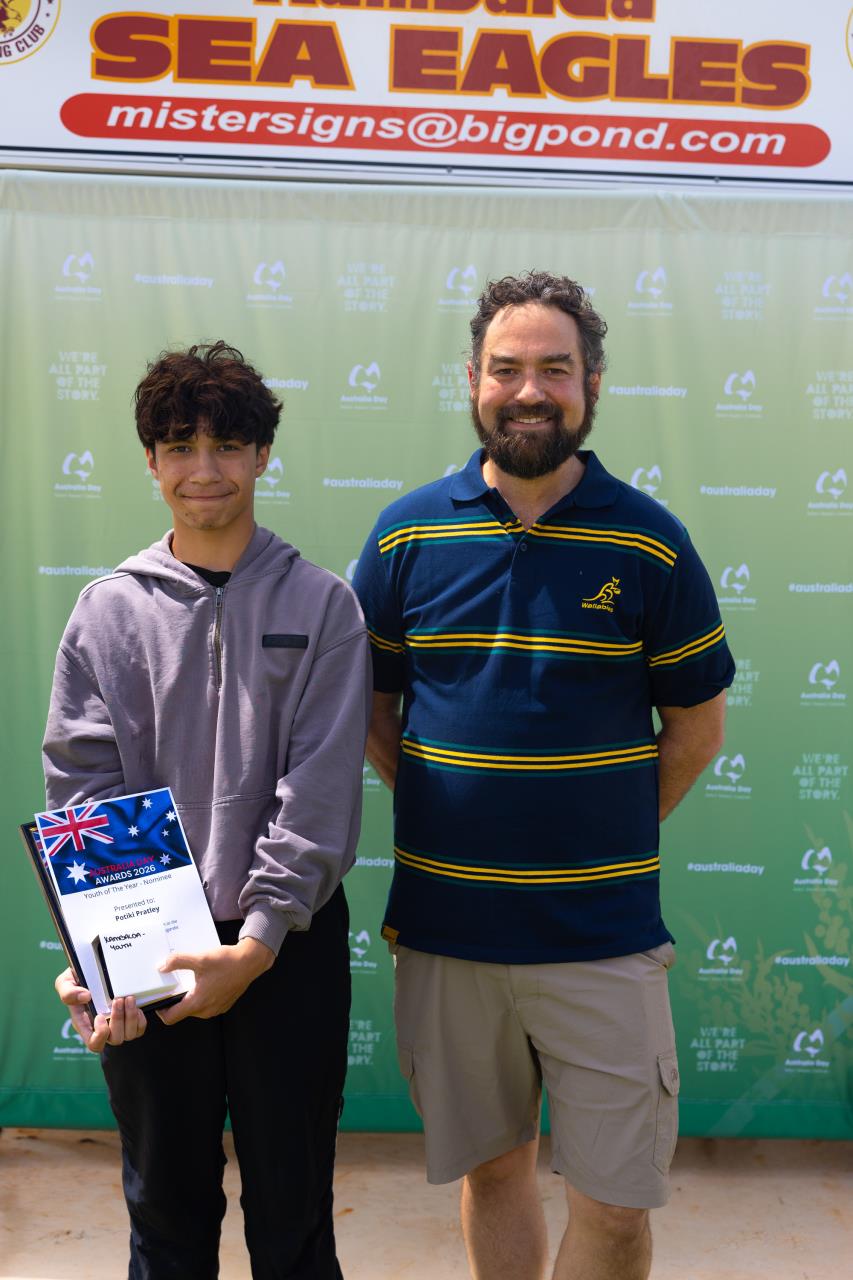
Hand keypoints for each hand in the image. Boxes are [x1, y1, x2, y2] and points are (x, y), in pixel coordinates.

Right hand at [55, 967, 145, 1052]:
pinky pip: (140, 1029)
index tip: (100, 1015)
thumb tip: (85, 997)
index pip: (94, 1044)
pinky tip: (134, 1004)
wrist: (94, 970)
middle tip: (118, 999)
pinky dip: (140, 1018)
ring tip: (129, 998)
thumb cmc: (78, 979)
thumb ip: (68, 992)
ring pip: (129, 1034)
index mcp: (85, 1024)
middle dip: (118, 1019)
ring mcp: (117, 1025)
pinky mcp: (130, 1020)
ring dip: (131, 1017)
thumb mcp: (65, 982)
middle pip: (115, 1039)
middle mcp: (102, 1028)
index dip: (100, 1035)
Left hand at [156, 938, 274, 1024]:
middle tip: (174, 985)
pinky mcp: (224, 1004)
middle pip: (182, 1012)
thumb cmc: (226, 962)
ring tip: (190, 981)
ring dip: (189, 998)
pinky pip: (206, 1005)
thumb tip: (161, 967)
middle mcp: (206, 1011)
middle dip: (175, 1001)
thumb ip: (178, 961)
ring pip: (195, 1008)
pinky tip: (205, 981)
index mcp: (198, 1002)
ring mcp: (216, 1009)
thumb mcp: (199, 958)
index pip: (171, 1018)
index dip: (160, 1011)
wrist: (250, 962)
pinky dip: (201, 996)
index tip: (158, 1000)